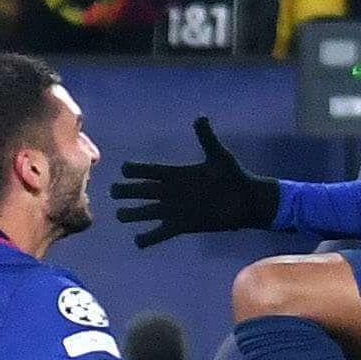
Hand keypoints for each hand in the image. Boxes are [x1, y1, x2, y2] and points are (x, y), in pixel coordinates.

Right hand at [114, 116, 281, 249]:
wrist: (246, 202)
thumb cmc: (234, 176)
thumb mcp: (219, 156)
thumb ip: (207, 138)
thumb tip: (201, 117)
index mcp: (178, 174)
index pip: (152, 171)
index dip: (137, 169)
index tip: (125, 168)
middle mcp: (172, 192)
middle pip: (144, 191)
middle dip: (128, 191)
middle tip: (113, 191)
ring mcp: (175, 210)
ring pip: (148, 212)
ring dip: (134, 214)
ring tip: (120, 215)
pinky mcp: (182, 226)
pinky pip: (161, 233)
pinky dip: (149, 238)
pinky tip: (138, 242)